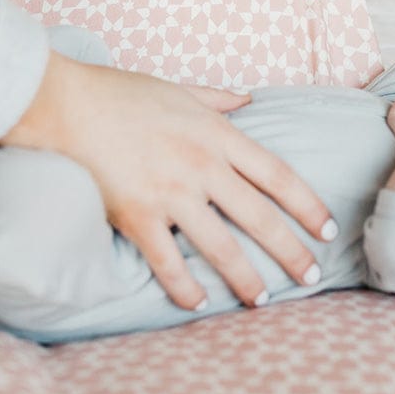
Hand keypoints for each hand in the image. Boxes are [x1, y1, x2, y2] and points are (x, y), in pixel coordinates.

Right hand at [0, 51, 335, 309]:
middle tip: (310, 277)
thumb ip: (218, 98)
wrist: (66, 104)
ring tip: (261, 300)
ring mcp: (171, 194)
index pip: (278, 176)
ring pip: (222, 247)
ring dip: (246, 279)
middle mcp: (203, 167)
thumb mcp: (180, 89)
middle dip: (292, 251)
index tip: (328, 229)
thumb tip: (248, 99)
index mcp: (218, 134)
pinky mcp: (137, 216)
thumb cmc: (120, 94)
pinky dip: (185, 288)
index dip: (309, 206)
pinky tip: (198, 303)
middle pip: (261, 217)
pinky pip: (168, 263)